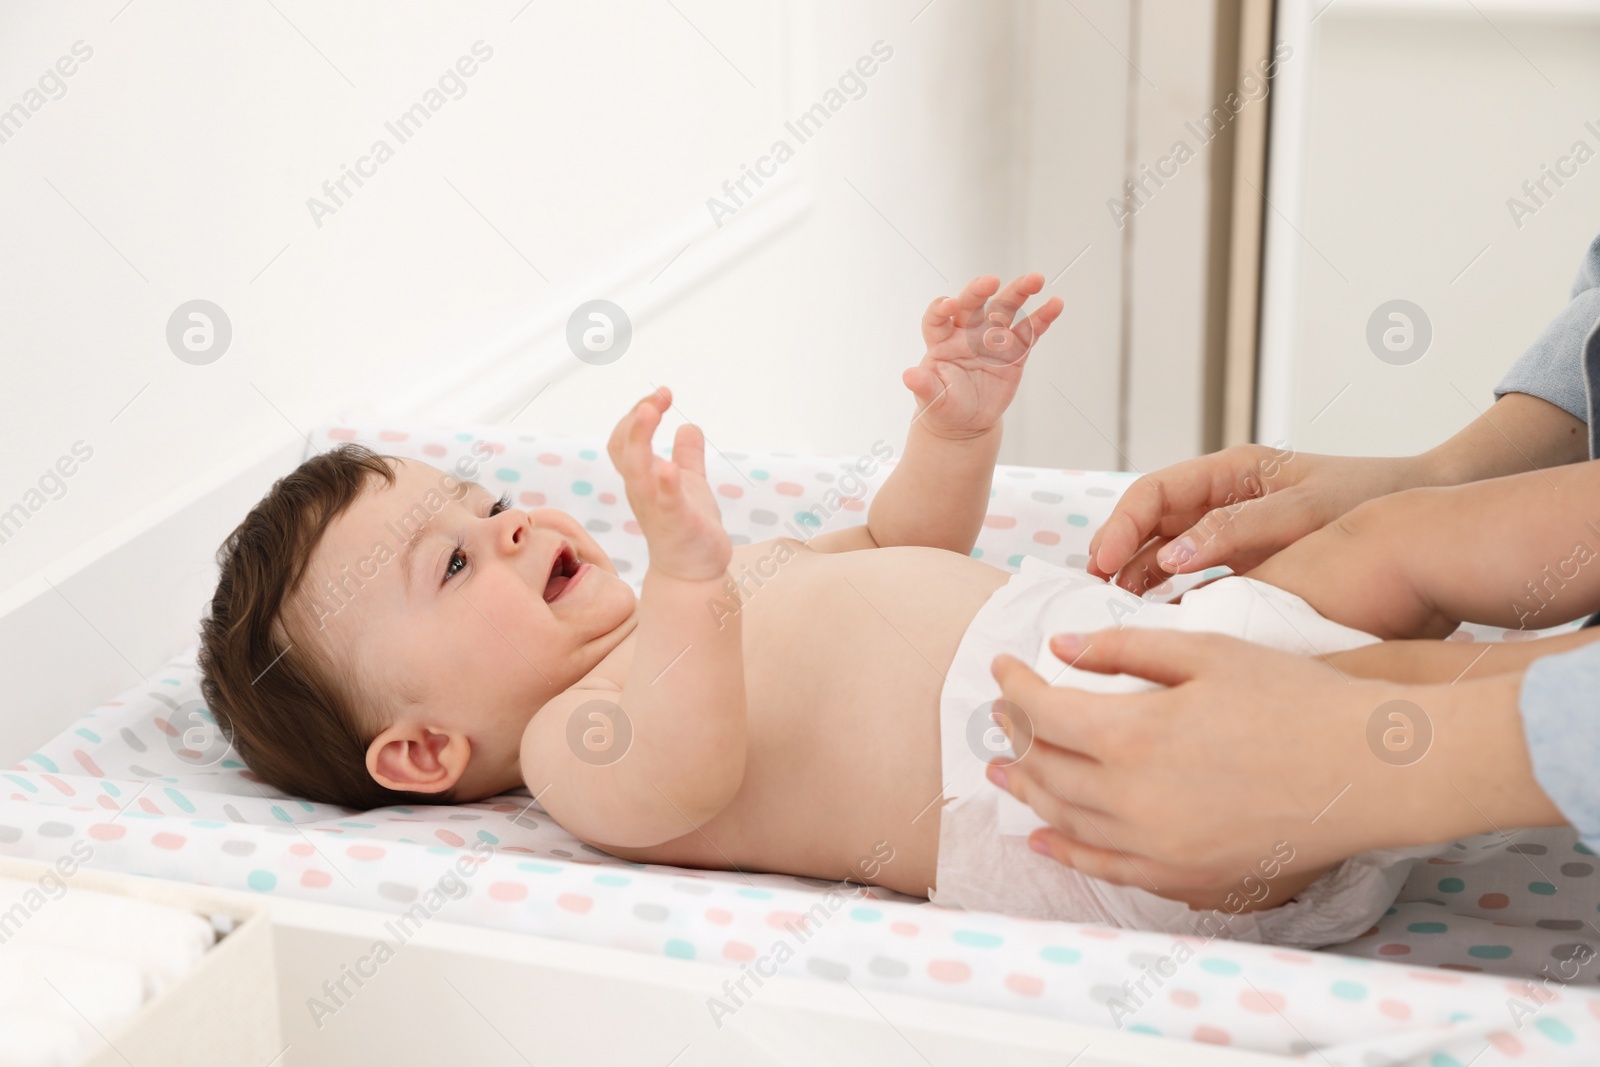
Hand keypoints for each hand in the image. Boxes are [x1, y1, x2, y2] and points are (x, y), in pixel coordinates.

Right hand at [606, 387, 730, 581]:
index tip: (663, 395)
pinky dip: (665, 483)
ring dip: (640, 439)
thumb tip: (687, 425)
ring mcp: (656, 506)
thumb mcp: (689, 483)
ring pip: (635, 469)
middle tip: (657, 397)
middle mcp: (641, 489)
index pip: (624, 438)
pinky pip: (665, 501)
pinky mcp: (676, 522)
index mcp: (642, 478)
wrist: (694, 572)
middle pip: (623, 448)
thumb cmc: (688, 528)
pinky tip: (669, 466)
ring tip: (649, 412)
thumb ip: (687, 455)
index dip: (637, 413)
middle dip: (636, 419)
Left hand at [905, 273, 1063, 439]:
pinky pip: (1029, 331)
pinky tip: (1055, 304)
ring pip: (1005, 309)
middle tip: (991, 281)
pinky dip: (1042, 317)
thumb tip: (909, 376)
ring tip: (1036, 279)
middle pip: (973, 303)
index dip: (941, 308)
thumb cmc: (943, 406)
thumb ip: (923, 386)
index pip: (938, 316)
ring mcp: (992, 339)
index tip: (949, 305)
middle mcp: (967, 332)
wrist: (966, 422)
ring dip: (1019, 292)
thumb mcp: (931, 400)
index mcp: (941, 340)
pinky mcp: (1014, 351)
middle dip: (980, 290)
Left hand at [985, 628, 1561, 895]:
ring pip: (1064, 819)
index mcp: (1133, 735)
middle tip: (1006, 711)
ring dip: (1028, 790)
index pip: (1043, 711)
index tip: (1001, 665)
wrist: (1370, 770)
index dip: (1013, 686)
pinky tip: (1041, 836)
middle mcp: (1132, 799)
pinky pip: (1104, 868)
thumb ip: (1123, 650)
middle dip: (1017, 734)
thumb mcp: (1206, 651)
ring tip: (1005, 767)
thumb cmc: (1294, 698)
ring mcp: (1156, 846)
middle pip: (1046, 767)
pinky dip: (1064, 850)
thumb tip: (1060, 649)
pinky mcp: (1183, 876)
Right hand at [1086, 446, 1426, 594]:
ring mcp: (1231, 534)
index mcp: (1230, 472)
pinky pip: (1194, 580)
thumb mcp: (1301, 511)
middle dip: (1117, 555)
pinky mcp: (1246, 564)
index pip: (1152, 493)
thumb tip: (1171, 559)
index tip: (1103, 564)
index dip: (1120, 526)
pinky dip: (1172, 598)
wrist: (1428, 525)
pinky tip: (1158, 622)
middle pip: (1149, 524)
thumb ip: (1235, 532)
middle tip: (1095, 595)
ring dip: (1137, 579)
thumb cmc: (1368, 500)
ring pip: (1164, 554)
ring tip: (1116, 611)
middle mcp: (1222, 500)